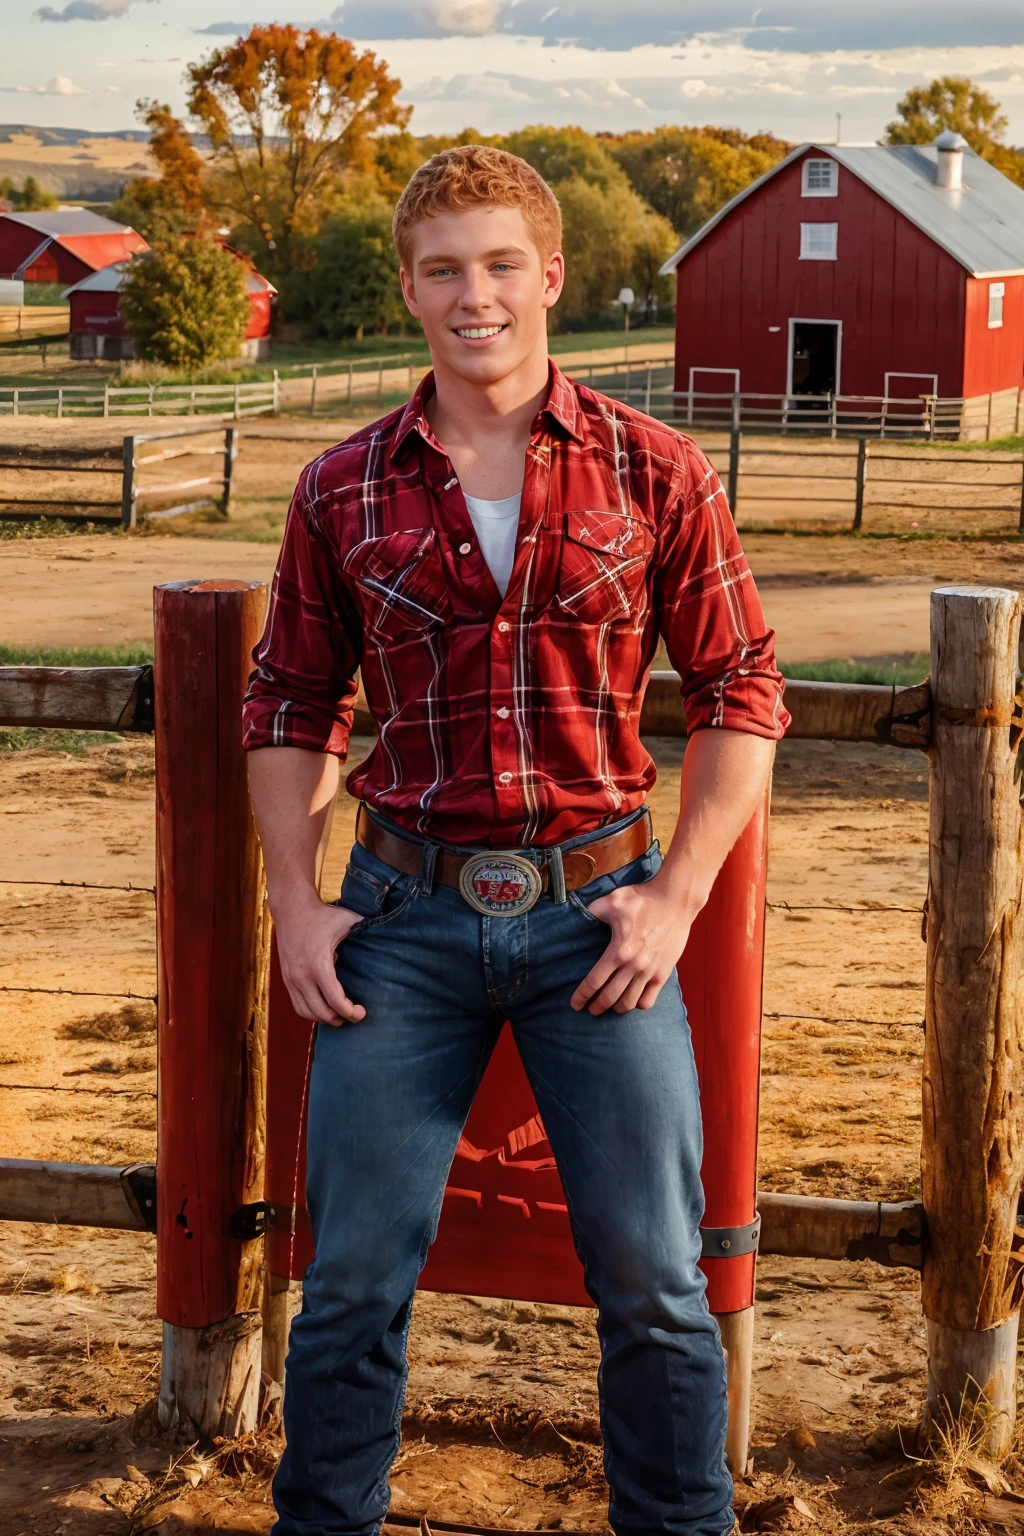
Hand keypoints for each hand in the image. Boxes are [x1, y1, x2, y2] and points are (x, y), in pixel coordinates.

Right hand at [273, 892, 367, 1025]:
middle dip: (340, 1019)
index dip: (350, 1012)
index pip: (334, 1001)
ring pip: (306, 1012)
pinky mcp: (286, 978)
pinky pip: (297, 1005)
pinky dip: (311, 1012)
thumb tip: (390, 934)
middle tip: (355, 1016)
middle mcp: (301, 976)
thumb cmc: (322, 915)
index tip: (362, 1012)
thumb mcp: (347, 920)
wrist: (291, 908)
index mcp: (318, 965)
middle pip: (321, 1012)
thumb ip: (367, 929)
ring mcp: (291, 979)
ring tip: (340, 1016)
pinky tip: (324, 1008)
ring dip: (324, 1018)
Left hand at [570, 876, 695, 1015]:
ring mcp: (650, 972)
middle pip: (609, 997)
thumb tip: (579, 915)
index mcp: (618, 951)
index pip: (594, 982)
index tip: (575, 1004)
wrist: (675, 901)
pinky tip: (632, 1000)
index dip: (582, 996)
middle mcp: (633, 966)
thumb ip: (593, 911)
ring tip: (609, 1007)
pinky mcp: (663, 973)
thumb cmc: (644, 899)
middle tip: (589, 1009)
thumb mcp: (612, 900)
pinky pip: (649, 1000)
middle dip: (596, 1007)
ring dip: (616, 1008)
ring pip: (629, 1003)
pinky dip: (638, 1004)